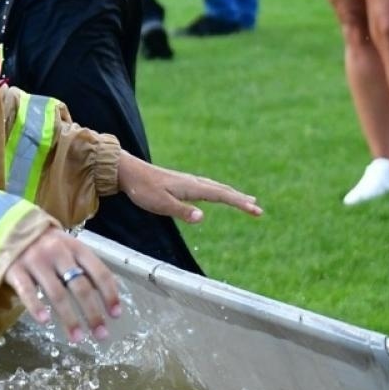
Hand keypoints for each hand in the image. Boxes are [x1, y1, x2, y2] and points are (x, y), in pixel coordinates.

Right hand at [2, 228, 120, 343]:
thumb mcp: (68, 248)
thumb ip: (84, 267)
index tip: (115, 315)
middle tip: (101, 335)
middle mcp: (59, 253)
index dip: (110, 294)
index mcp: (76, 247)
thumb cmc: (46, 243)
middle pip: (81, 287)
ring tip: (77, 338)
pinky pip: (27, 291)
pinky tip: (45, 322)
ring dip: (69, 318)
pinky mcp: (15, 269)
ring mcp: (36, 260)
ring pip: (57, 293)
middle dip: (93, 313)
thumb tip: (107, 296)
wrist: (8, 226)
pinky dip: (37, 307)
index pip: (99, 272)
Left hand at [116, 150, 262, 223]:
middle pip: (224, 191)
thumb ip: (182, 211)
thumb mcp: (161, 205)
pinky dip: (221, 192)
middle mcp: (194, 182)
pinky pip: (209, 188)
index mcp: (192, 187)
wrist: (130, 172)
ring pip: (217, 188)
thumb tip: (203, 217)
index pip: (222, 196)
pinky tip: (219, 194)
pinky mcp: (183, 183)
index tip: (256, 210)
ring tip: (246, 200)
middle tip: (258, 209)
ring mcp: (189, 181)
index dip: (240, 203)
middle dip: (241, 200)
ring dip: (233, 195)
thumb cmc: (144, 190)